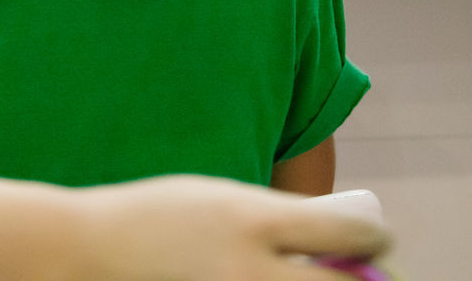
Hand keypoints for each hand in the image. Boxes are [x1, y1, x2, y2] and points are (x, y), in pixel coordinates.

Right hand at [73, 175, 390, 279]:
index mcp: (253, 222)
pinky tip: (266, 280)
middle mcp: (253, 272)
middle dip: (363, 279)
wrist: (95, 253)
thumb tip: (350, 238)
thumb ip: (282, 215)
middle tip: (356, 271)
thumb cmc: (161, 218)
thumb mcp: (223, 198)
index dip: (376, 236)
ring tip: (312, 273)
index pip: (351, 233)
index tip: (374, 238)